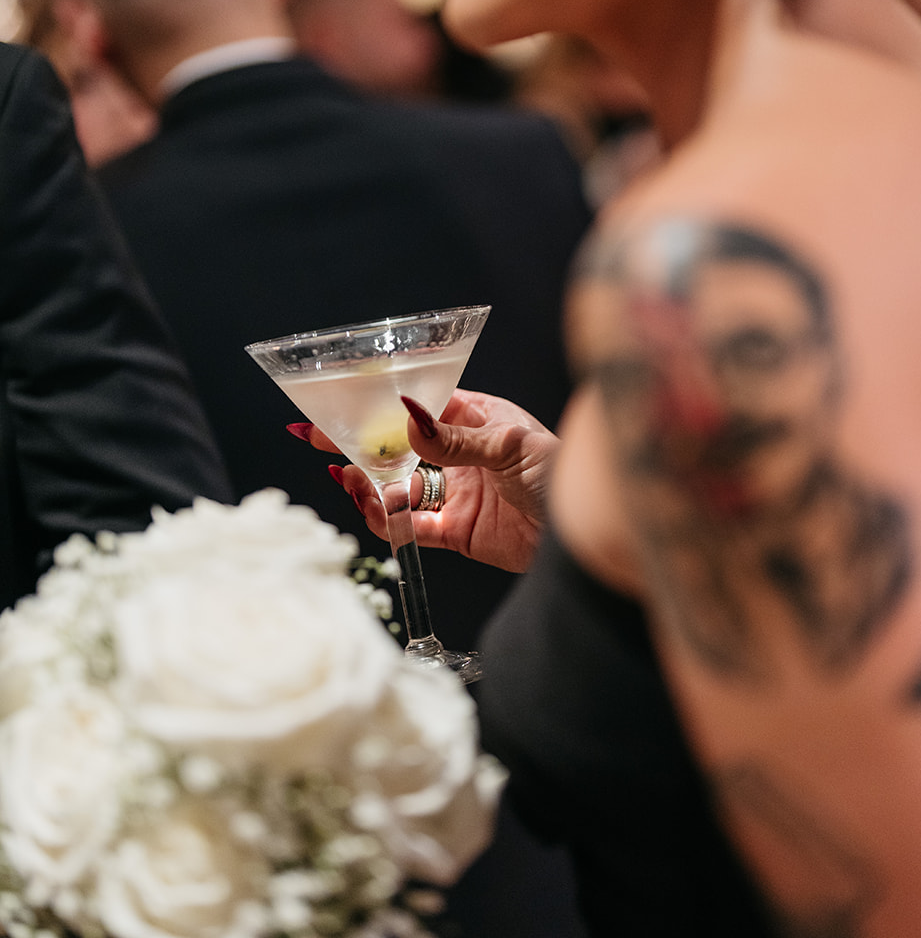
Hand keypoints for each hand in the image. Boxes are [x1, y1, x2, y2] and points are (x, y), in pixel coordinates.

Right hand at [294, 389, 557, 572]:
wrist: (589, 536)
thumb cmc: (565, 474)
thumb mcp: (513, 446)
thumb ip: (458, 438)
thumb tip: (408, 416)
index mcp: (477, 418)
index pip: (420, 404)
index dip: (381, 403)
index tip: (341, 401)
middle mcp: (461, 453)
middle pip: (399, 446)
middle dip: (358, 442)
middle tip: (315, 438)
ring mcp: (455, 493)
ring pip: (397, 488)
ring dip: (368, 485)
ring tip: (346, 479)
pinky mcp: (456, 533)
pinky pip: (410, 528)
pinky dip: (386, 521)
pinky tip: (370, 509)